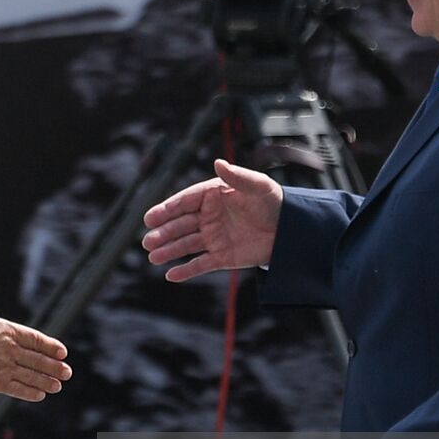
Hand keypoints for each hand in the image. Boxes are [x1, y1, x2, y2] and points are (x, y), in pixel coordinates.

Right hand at [0, 272, 71, 401]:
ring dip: (46, 381)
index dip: (50, 345)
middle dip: (53, 366)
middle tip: (66, 373)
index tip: (62, 352)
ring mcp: (5, 367)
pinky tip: (39, 396)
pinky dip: (30, 393)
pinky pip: (18, 389)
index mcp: (6, 330)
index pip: (35, 338)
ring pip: (31, 375)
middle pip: (37, 359)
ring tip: (57, 386)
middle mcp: (10, 349)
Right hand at [141, 159, 283, 281]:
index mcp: (212, 196)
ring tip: (153, 257)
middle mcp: (208, 217)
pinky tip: (171, 275)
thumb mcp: (258, 186)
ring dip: (169, 251)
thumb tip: (218, 163)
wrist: (291, 229)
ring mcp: (213, 237)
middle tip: (147, 241)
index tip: (150, 217)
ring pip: (186, 245)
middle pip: (180, 225)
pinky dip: (186, 271)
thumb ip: (238, 176)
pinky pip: (200, 264)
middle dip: (163, 233)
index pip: (184, 202)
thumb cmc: (274, 202)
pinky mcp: (222, 257)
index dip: (167, 209)